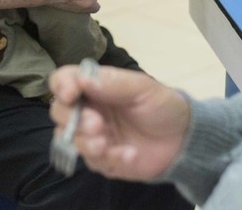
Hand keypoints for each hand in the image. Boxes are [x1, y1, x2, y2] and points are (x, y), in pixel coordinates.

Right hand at [49, 66, 188, 181]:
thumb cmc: (161, 105)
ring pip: (69, 140)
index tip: (70, 94)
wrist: (182, 139)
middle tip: (96, 124)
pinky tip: (128, 154)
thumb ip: (113, 83)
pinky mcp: (102, 160)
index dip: (61, 86)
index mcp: (94, 87)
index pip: (64, 80)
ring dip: (86, 142)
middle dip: (72, 119)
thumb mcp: (142, 88)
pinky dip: (109, 159)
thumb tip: (81, 79)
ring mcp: (92, 136)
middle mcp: (88, 110)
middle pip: (59, 112)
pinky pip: (93, 162)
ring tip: (107, 144)